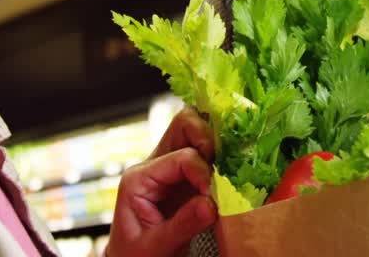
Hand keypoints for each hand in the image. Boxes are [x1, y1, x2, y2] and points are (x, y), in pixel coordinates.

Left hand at [106, 108, 216, 256]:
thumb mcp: (155, 246)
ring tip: (229, 165)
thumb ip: (183, 224)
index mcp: (139, 178)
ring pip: (195, 132)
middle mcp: (154, 165)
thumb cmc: (137, 256)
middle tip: (225, 164)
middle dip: (209, 136)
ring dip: (215, 143)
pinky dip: (220, 155)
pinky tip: (231, 170)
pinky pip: (205, 153)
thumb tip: (212, 204)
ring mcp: (171, 169)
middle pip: (183, 125)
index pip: (181, 158)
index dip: (204, 172)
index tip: (215, 196)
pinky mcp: (186, 178)